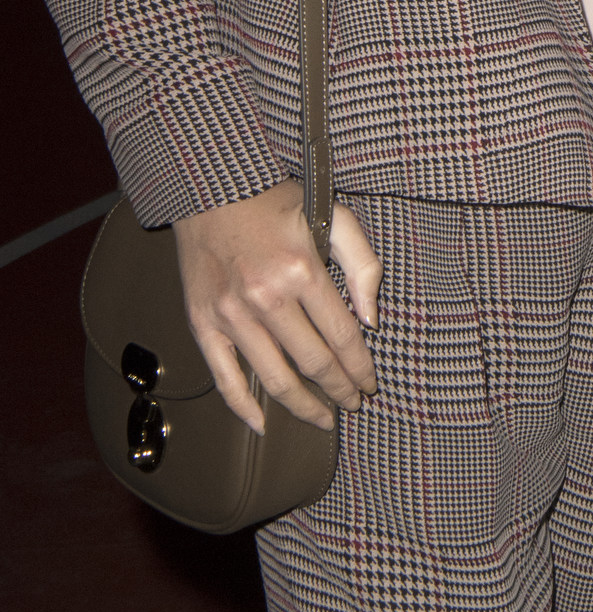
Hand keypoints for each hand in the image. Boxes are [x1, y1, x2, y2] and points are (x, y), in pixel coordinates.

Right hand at [174, 180, 380, 433]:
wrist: (210, 188)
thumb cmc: (275, 201)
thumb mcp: (333, 216)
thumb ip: (362, 264)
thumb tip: (371, 318)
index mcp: (302, 270)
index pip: (342, 336)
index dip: (360, 367)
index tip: (370, 384)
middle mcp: (266, 297)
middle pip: (313, 363)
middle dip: (339, 390)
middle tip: (353, 404)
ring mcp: (231, 315)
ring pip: (274, 379)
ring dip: (303, 406)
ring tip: (323, 418)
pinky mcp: (203, 323)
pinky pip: (225, 378)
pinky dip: (244, 407)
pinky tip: (264, 423)